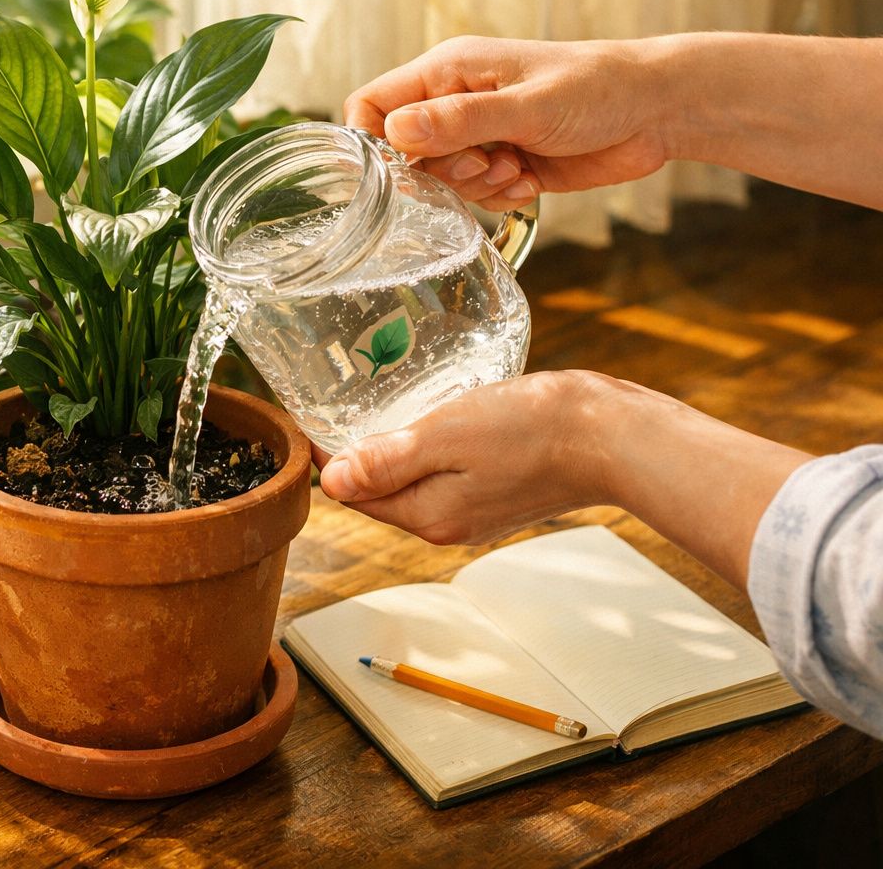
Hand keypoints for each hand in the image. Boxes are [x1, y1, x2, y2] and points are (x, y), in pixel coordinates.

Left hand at [315, 371, 615, 545]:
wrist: (611, 435)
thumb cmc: (530, 430)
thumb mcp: (444, 437)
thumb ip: (385, 462)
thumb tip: (329, 481)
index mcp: (428, 517)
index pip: (353, 494)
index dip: (331, 456)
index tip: (318, 416)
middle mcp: (448, 525)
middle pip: (382, 490)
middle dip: (363, 453)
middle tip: (347, 403)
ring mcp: (476, 514)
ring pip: (416, 480)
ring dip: (400, 448)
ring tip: (391, 405)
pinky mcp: (500, 497)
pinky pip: (448, 474)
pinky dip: (436, 450)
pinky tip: (442, 418)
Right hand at [344, 36, 674, 210]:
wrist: (657, 109)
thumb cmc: (598, 87)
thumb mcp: (527, 106)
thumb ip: (460, 120)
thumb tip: (394, 131)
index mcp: (450, 71)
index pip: (374, 104)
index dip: (374, 140)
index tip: (402, 167)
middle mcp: (457, 101)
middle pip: (405, 152)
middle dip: (442, 170)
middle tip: (486, 161)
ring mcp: (480, 134)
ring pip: (441, 179)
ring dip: (477, 185)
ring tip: (517, 167)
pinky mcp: (503, 163)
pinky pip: (476, 195)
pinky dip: (501, 195)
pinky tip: (532, 179)